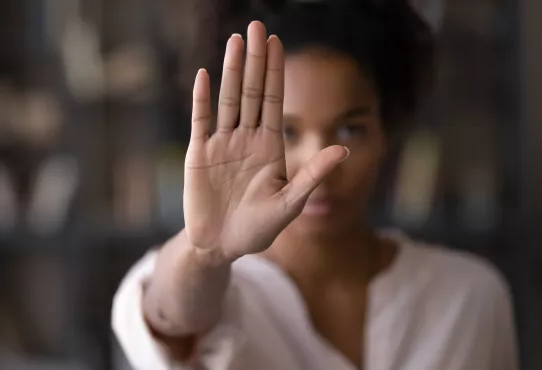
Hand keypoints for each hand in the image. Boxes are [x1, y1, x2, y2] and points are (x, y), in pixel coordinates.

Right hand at [184, 21, 348, 261]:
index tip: (277, 43)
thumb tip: (344, 149)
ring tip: (235, 41)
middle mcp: (246, 139)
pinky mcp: (198, 155)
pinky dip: (202, 99)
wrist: (221, 247)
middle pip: (252, 92)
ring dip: (231, 71)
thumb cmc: (258, 229)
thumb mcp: (291, 204)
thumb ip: (313, 175)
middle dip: (255, 60)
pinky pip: (200, 121)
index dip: (276, 71)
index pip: (274, 101)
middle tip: (255, 27)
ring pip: (228, 100)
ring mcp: (221, 145)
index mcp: (269, 146)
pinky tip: (204, 75)